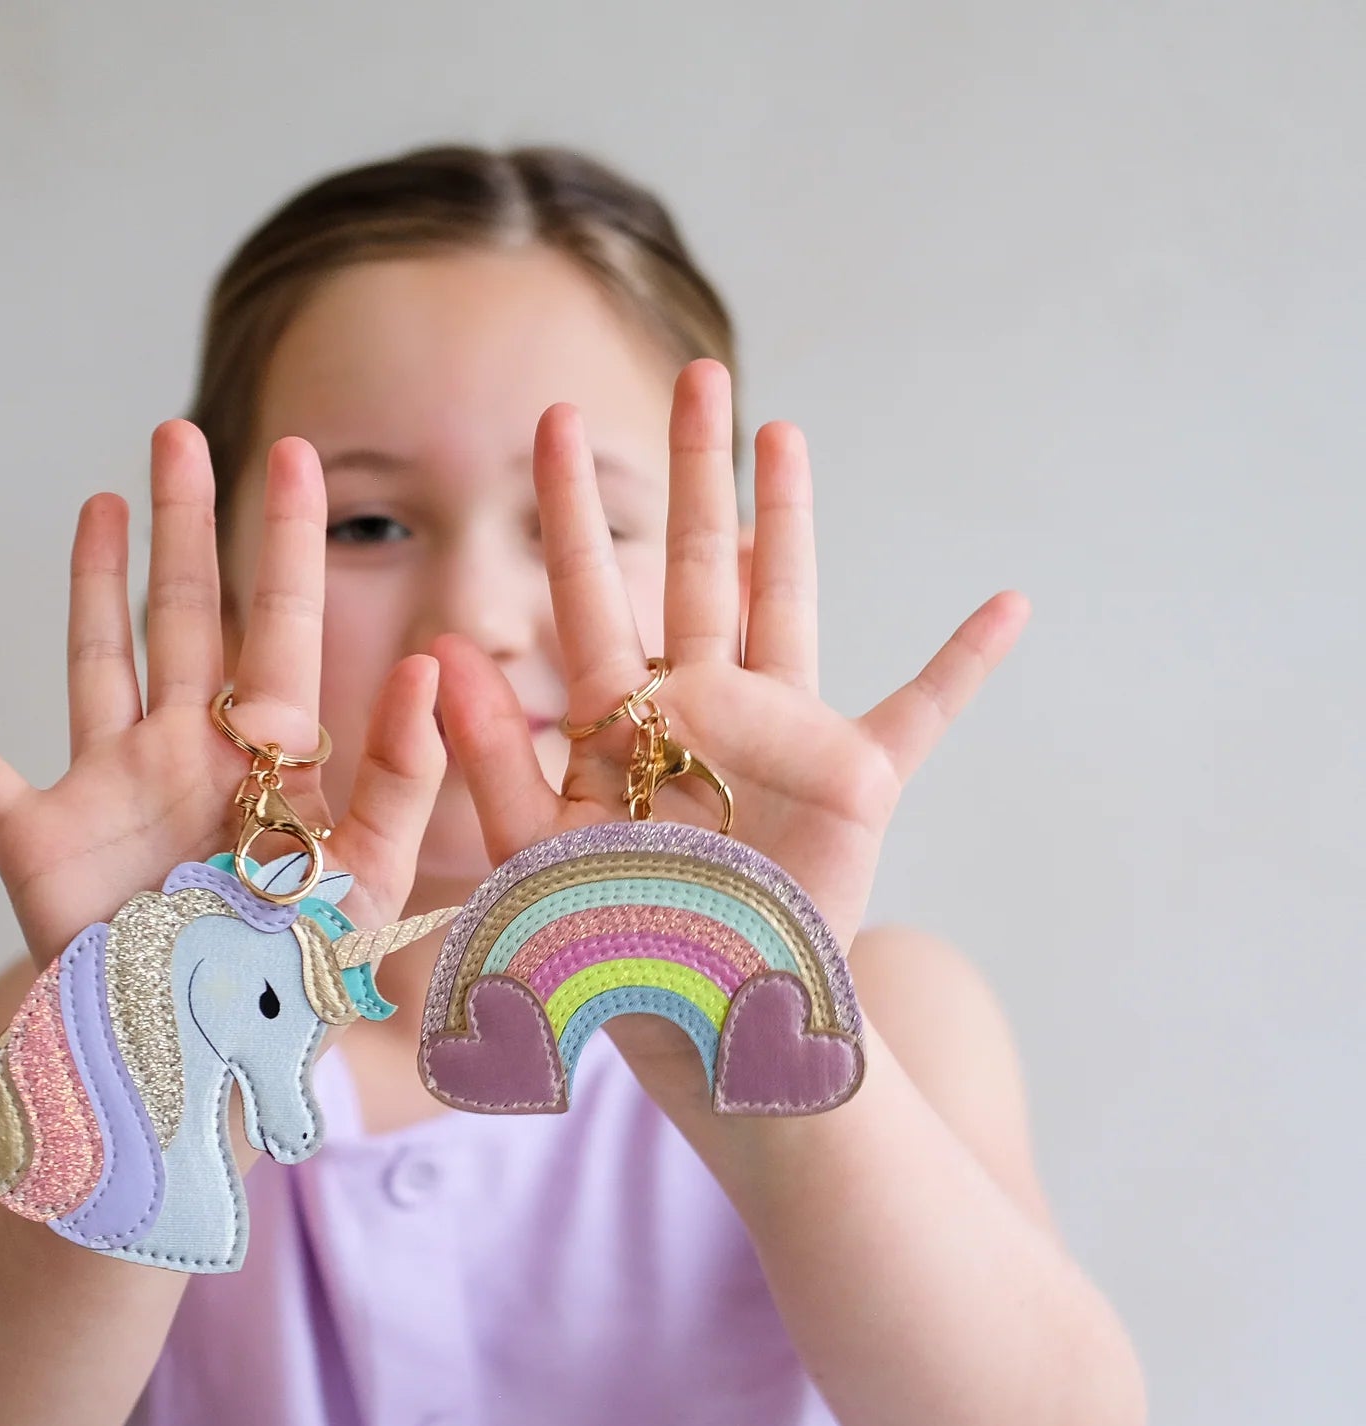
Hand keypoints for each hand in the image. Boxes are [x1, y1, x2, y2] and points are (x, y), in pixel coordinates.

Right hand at [0, 424, 445, 968]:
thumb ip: (399, 781)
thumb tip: (429, 663)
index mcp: (268, 763)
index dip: (288, 543)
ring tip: (101, 499)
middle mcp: (190, 757)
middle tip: (183, 432)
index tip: (297, 454)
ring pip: (99, 661)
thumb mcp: (363, 886)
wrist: (199, 1070)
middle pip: (189, 618)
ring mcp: (110, 791)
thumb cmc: (288, 989)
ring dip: (93, 584)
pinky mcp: (38, 844)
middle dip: (188, 527)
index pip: (284, 630)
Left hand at [432, 357, 1029, 964]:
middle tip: (695, 375)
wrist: (707, 1028)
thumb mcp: (529, 860)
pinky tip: (1010, 605)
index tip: (555, 421)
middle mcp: (701, 711)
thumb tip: (439, 648)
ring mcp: (782, 738)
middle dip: (690, 474)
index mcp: (620, 725)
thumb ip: (487, 758)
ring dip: (789, 522)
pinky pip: (920, 713)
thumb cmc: (612, 956)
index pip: (590, 594)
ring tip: (786, 433)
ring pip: (786, 602)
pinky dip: (964, 665)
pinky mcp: (857, 785)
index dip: (575, 511)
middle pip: (692, 567)